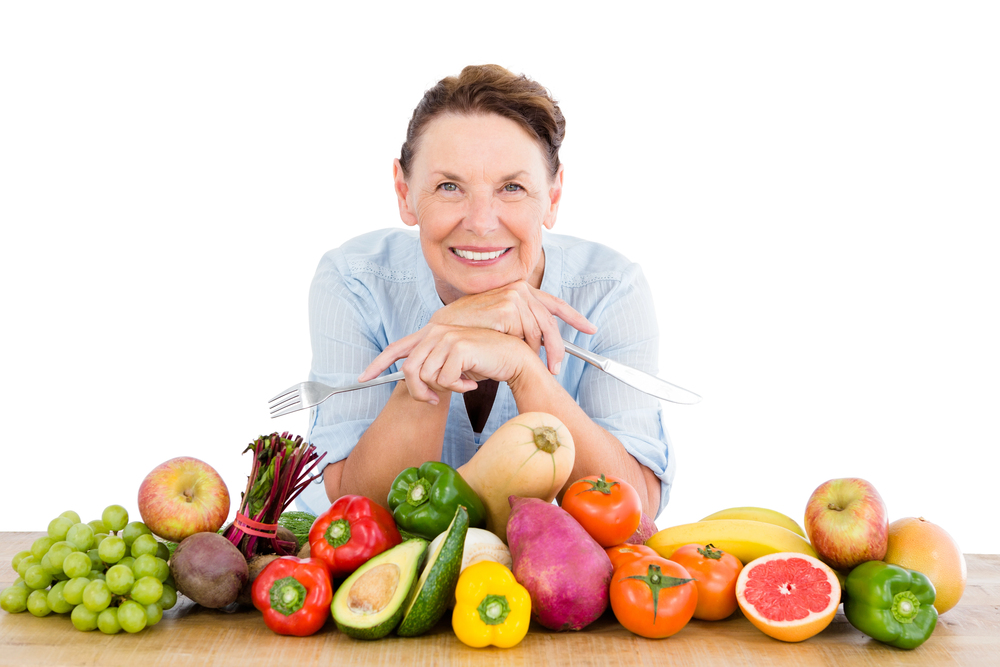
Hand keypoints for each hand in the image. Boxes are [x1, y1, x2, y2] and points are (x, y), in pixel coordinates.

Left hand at [359, 324, 538, 404]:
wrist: (512, 358)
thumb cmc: (483, 362)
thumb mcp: (452, 365)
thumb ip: (433, 368)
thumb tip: (414, 384)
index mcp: (430, 334)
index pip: (397, 348)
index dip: (377, 364)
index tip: (362, 378)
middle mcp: (435, 332)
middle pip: (410, 371)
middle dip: (420, 392)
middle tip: (434, 400)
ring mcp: (446, 338)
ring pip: (427, 377)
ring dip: (445, 389)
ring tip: (462, 384)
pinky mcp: (458, 347)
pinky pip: (445, 380)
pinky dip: (457, 388)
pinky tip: (471, 383)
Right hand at [428, 281, 596, 373]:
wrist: (445, 330)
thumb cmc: (471, 331)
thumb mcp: (501, 326)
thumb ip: (521, 327)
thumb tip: (543, 343)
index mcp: (521, 291)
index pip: (554, 304)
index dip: (575, 317)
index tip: (591, 329)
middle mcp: (520, 288)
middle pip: (550, 322)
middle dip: (557, 348)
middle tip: (556, 367)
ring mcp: (514, 295)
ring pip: (538, 332)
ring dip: (535, 351)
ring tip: (528, 362)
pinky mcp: (508, 307)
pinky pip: (526, 335)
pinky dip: (524, 348)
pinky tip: (515, 353)